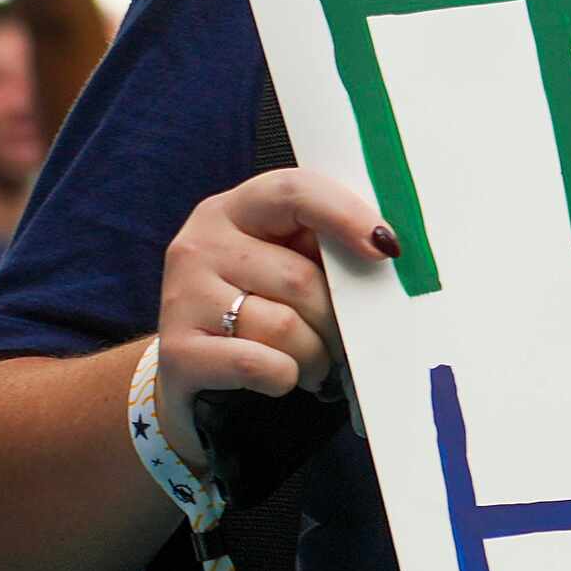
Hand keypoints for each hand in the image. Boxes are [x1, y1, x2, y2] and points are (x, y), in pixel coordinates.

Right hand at [156, 169, 397, 466]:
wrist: (196, 377)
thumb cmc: (261, 309)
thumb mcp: (288, 263)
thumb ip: (326, 249)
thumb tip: (391, 251)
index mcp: (235, 210)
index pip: (294, 192)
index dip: (346, 215)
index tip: (388, 248)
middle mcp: (200, 244)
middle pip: (301, 277)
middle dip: (336, 319)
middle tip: (343, 339)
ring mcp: (183, 296)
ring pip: (285, 327)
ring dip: (316, 355)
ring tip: (313, 362)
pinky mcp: (178, 351)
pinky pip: (263, 365)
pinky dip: (287, 378)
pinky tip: (283, 377)